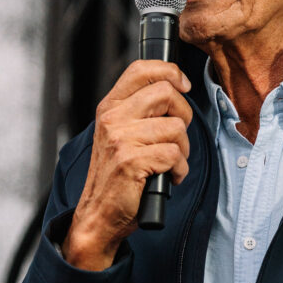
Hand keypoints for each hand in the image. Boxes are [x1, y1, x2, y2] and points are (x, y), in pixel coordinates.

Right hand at [62, 60, 192, 269]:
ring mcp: (120, 139)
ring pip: (176, 127)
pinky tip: (166, 177)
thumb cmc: (116, 176)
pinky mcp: (131, 161)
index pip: (142, 69)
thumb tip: (176, 90)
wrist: (98, 214)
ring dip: (183, 150)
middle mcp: (113, 118)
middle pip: (166, 93)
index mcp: (110, 107)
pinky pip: (175, 155)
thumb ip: (139, 110)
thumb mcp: (120, 134)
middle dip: (183, 116)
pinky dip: (179, 170)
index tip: (183, 87)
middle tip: (176, 137)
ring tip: (168, 163)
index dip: (170, 72)